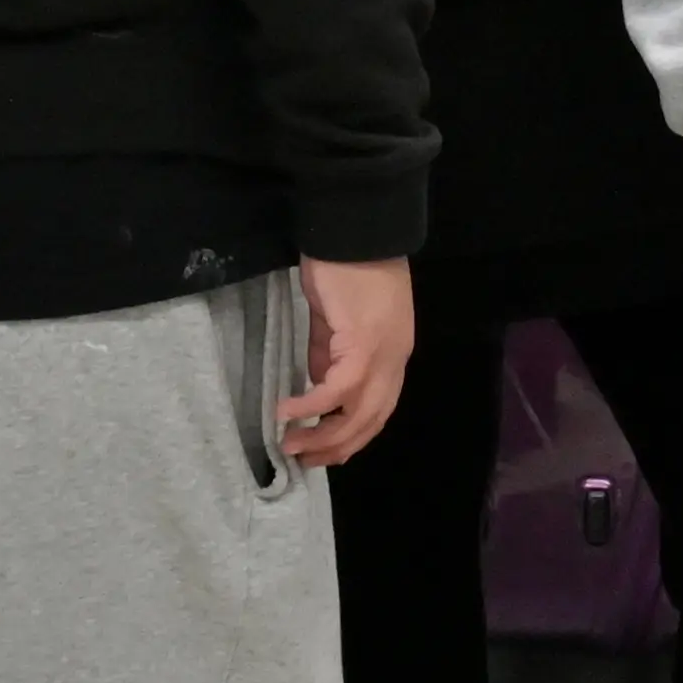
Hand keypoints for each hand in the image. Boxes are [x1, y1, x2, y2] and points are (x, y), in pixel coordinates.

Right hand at [279, 256, 414, 469]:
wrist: (355, 225)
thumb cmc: (346, 265)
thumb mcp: (338, 319)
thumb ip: (330, 354)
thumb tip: (317, 385)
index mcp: (394, 352)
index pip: (379, 409)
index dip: (352, 436)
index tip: (323, 453)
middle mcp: (396, 358)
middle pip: (370, 420)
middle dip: (334, 446)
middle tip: (301, 458)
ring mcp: (384, 352)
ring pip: (357, 413)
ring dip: (321, 435)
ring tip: (290, 444)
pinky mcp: (362, 342)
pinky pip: (337, 388)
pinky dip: (311, 405)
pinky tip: (286, 412)